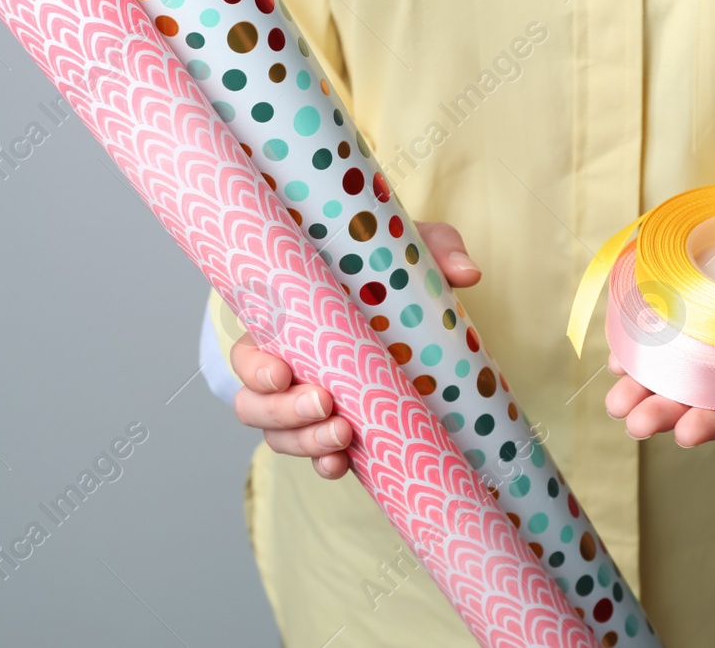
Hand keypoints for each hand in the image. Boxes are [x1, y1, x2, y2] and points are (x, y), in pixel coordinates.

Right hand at [229, 220, 483, 477]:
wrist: (414, 303)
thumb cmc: (390, 270)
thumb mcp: (410, 251)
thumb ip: (437, 250)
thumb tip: (467, 273)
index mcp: (286, 324)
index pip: (247, 353)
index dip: (255, 368)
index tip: (281, 372)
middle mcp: (286, 368)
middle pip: (255, 405)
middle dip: (284, 412)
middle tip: (325, 402)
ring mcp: (307, 403)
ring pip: (280, 436)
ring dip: (306, 441)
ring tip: (344, 435)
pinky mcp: (336, 425)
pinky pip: (316, 454)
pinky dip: (325, 463)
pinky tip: (342, 464)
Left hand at [605, 185, 714, 447]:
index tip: (688, 435)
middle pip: (703, 388)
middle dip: (666, 407)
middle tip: (632, 419)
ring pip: (679, 359)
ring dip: (644, 379)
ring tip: (615, 397)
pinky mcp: (704, 291)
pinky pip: (668, 317)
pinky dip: (641, 334)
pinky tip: (617, 350)